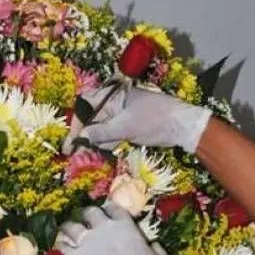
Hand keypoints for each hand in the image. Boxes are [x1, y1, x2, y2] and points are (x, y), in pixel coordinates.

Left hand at [56, 203, 172, 254]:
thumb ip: (154, 248)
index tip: (106, 213)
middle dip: (86, 215)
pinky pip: (62, 246)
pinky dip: (60, 245)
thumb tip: (153, 246)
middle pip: (89, 212)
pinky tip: (60, 247)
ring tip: (66, 231)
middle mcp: (104, 228)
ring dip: (68, 228)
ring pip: (70, 226)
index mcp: (125, 225)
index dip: (108, 209)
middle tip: (84, 220)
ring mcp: (88, 242)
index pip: (113, 208)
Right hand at [61, 84, 212, 154]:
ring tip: (82, 159)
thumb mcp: (126, 126)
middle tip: (72, 153)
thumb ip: (102, 132)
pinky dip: (104, 145)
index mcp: (113, 95)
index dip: (77, 122)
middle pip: (92, 118)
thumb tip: (82, 137)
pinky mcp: (129, 127)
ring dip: (91, 143)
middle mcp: (115, 103)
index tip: (72, 140)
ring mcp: (122, 116)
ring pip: (101, 129)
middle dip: (82, 136)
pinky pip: (111, 135)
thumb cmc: (155, 119)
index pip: (86, 105)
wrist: (182, 126)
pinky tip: (96, 156)